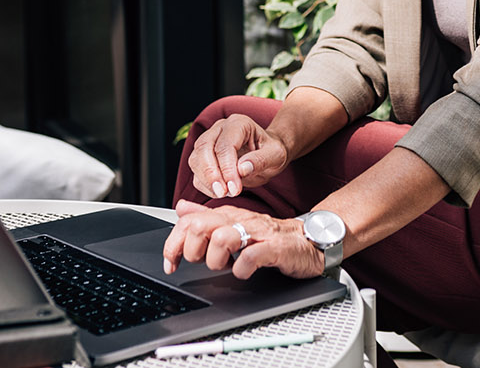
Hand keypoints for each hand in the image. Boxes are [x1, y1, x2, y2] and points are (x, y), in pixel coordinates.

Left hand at [162, 200, 324, 279]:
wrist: (308, 240)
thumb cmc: (269, 236)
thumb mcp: (234, 223)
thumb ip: (206, 216)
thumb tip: (181, 208)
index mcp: (227, 216)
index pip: (189, 222)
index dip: (173, 244)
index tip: (171, 264)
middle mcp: (240, 220)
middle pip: (200, 227)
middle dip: (194, 251)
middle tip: (204, 263)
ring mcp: (258, 234)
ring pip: (222, 239)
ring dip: (216, 259)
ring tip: (225, 266)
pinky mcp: (275, 248)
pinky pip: (251, 257)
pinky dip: (241, 269)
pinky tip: (243, 272)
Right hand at [188, 114, 289, 197]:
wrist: (268, 154)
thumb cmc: (272, 151)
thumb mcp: (276, 155)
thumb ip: (261, 160)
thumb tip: (241, 169)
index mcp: (239, 124)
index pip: (225, 145)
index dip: (227, 168)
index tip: (234, 188)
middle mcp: (220, 129)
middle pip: (203, 148)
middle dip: (211, 174)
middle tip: (223, 192)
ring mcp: (209, 141)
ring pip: (196, 160)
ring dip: (207, 180)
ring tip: (225, 193)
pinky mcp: (203, 157)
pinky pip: (196, 172)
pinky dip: (205, 185)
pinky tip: (221, 192)